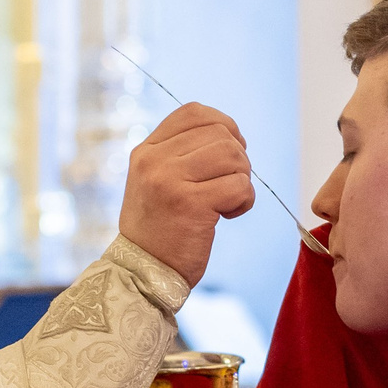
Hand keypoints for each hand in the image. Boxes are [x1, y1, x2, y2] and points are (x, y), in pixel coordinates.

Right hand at [118, 103, 254, 285]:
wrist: (142, 274)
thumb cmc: (158, 230)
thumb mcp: (156, 182)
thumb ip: (180, 155)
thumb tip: (229, 135)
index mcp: (146, 151)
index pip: (193, 112)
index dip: (223, 124)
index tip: (231, 149)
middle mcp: (155, 161)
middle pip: (220, 133)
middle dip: (238, 158)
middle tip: (230, 185)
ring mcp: (170, 180)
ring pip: (233, 155)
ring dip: (242, 178)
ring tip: (229, 201)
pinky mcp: (192, 204)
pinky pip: (240, 186)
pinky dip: (245, 201)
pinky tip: (228, 216)